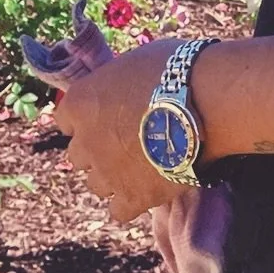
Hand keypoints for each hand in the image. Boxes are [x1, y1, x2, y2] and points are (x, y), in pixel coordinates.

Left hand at [54, 37, 188, 223]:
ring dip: (114, 176)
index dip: (89, 117)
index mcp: (81, 103)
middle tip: (129, 140)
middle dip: (99, 149)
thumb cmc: (177, 70)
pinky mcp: (132, 198)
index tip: (107, 116)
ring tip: (145, 164)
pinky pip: (119, 209)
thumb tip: (124, 90)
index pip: (66, 119)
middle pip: (79, 155)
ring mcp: (106, 173)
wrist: (207, 101)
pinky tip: (152, 185)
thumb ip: (117, 84)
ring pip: (97, 184)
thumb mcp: (135, 63)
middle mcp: (85, 141)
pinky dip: (133, 200)